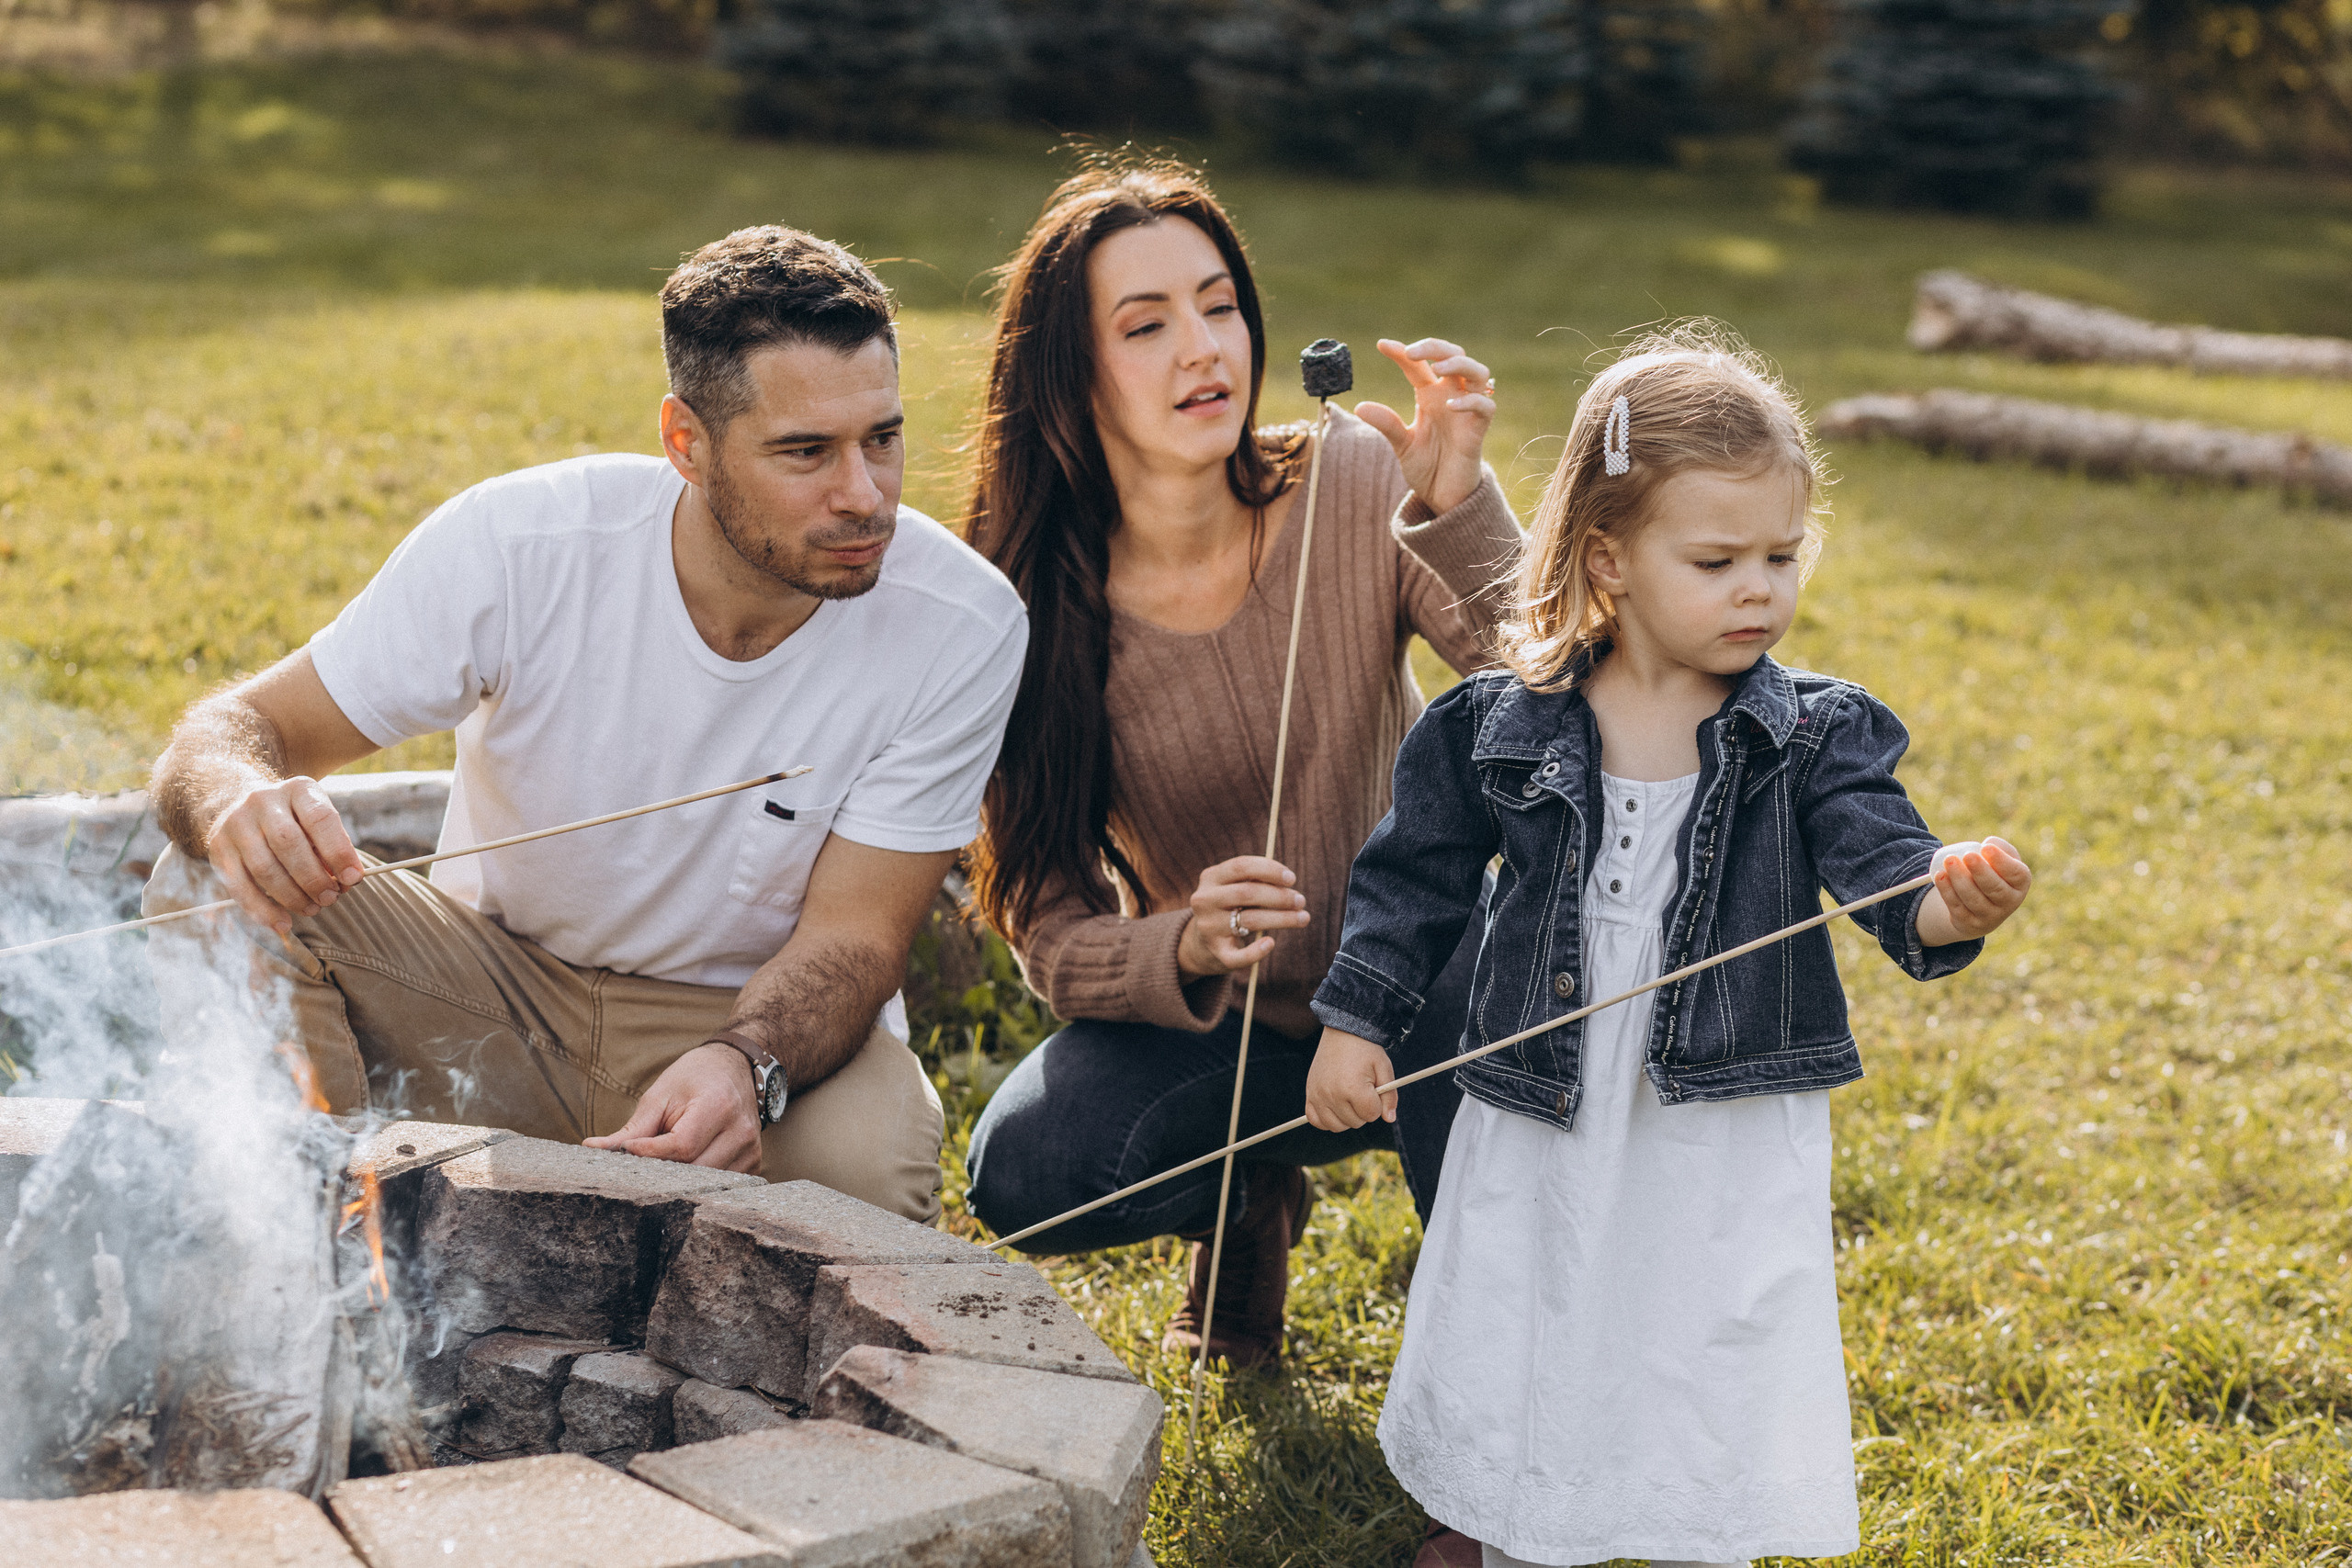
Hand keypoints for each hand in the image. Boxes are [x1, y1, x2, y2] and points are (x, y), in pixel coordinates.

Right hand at [203, 775, 365, 937]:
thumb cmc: (296, 820)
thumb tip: (347, 881)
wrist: (245, 803)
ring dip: (291, 896)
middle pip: (288, 843)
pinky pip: (239, 885)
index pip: (320, 818)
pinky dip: (262, 909)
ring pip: (263, 867)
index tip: (353, 878)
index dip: (339, 851)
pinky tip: (282, 923)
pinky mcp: (218, 849)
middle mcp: (262, 800)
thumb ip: (333, 846)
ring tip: (312, 909)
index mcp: (297, 789)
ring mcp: (236, 823)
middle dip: (313, 877)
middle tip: (330, 898)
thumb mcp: (317, 821)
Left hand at [585, 1043, 762, 1173]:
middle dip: (661, 1172)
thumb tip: (591, 1149)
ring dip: (678, 1180)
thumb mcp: (659, 1096)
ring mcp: (751, 1150)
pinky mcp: (753, 1163)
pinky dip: (698, 1181)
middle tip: (637, 1167)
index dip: (649, 1154)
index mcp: (718, 1106)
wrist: (735, 1068)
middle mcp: (740, 1131)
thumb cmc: (693, 1079)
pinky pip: (720, 1185)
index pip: (681, 1146)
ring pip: (706, 1184)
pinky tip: (684, 1169)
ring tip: (660, 1167)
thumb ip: (631, 1129)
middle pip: (693, 1171)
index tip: (625, 1152)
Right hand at [1176, 856, 1308, 978]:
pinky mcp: (1216, 952)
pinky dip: (1257, 951)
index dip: (1269, 870)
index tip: (1292, 878)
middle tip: (1301, 901)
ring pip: (1250, 921)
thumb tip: (1287, 882)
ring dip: (1282, 919)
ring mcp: (1208, 927)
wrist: (1202, 942)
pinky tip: (1271, 943)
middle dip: (1280, 896)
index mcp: (1210, 877)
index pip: (1241, 867)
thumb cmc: (1230, 907)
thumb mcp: (1234, 887)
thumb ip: (1255, 881)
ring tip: (1303, 918)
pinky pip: (1240, 955)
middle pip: (1247, 893)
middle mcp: (1204, 901)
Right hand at [1305, 1029, 1396, 1130]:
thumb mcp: (1384, 1068)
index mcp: (1353, 1088)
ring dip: (1347, 1117)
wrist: (1343, 1032)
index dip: (1377, 1103)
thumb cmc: (1365, 1050)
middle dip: (1363, 1110)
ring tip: (1350, 1099)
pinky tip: (1335, 1108)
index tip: (1374, 1088)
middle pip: (1355, 1122)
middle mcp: (1332, 1095)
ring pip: (1336, 1126)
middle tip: (1362, 1090)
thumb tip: (1390, 1118)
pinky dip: (1326, 1119)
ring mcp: (1318, 1095)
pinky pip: (1316, 1120)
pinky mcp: (1310, 1094)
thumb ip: (1389, 1096)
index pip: (1371, 1115)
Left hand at [1351, 337, 1495, 514]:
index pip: (1419, 365)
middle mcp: (1451, 396)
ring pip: (1478, 372)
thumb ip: (1387, 424)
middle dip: (1435, 347)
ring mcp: (1467, 411)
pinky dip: (1471, 401)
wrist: (1444, 497)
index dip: (1402, 352)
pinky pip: (1485, 406)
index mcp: (1430, 395)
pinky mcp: (1478, 430)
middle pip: (1453, 355)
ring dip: (1460, 364)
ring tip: (1438, 367)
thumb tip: (1361, 406)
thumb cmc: (1427, 467)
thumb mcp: (1402, 444)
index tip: (1382, 345)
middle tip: (1411, 352)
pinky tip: (1450, 406)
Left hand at [1916, 837, 2031, 944]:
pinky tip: (1940, 876)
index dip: (2001, 861)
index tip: (1985, 847)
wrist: (1980, 907)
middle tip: (1968, 855)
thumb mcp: (2001, 859)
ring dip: (1959, 879)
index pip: (2016, 874)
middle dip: (1980, 871)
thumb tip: (1988, 844)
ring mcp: (1989, 916)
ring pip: (1973, 899)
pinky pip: (1957, 907)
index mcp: (2020, 884)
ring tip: (1949, 861)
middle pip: (1995, 889)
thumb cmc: (1993, 874)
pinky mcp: (1969, 923)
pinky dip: (1947, 891)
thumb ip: (1999, 848)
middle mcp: (2008, 902)